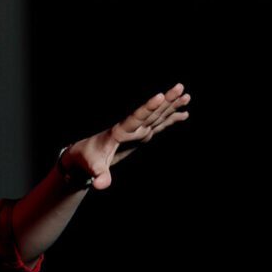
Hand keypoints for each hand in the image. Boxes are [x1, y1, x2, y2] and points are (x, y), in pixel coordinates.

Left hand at [63, 82, 190, 189]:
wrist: (85, 154)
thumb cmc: (88, 160)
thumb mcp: (94, 168)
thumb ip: (99, 176)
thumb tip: (100, 185)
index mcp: (120, 131)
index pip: (136, 118)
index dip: (148, 107)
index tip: (159, 95)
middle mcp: (130, 128)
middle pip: (151, 112)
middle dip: (166, 100)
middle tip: (179, 86)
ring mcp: (137, 131)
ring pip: (157, 115)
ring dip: (171, 105)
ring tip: (186, 95)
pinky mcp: (141, 135)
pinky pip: (159, 125)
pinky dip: (171, 118)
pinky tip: (184, 113)